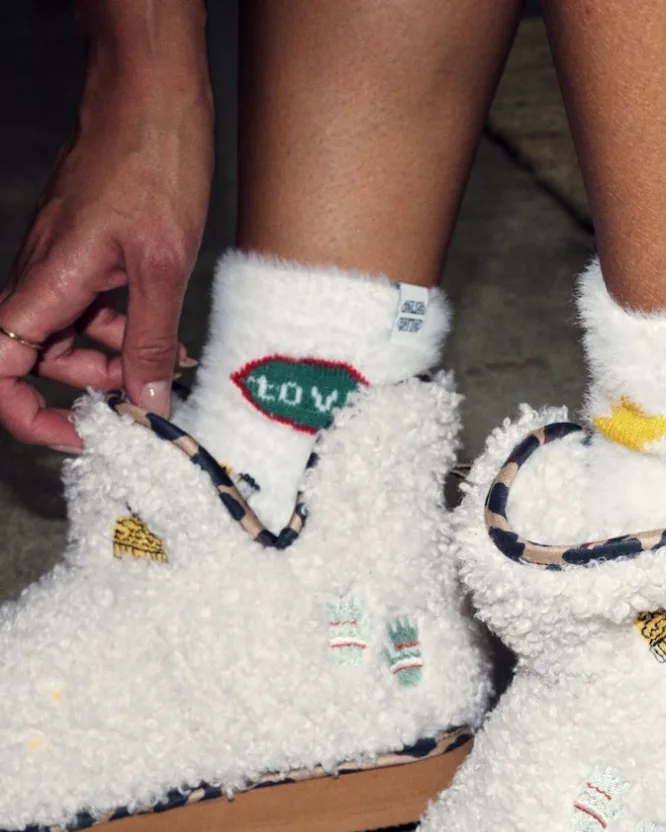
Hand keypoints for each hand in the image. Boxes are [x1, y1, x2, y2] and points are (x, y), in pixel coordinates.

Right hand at [0, 65, 212, 449]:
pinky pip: (92, 309)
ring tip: (169, 356)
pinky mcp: (84, 255)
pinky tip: (165, 330)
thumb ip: (150, 339)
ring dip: (117, 356)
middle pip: (43, 359)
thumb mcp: (164, 265)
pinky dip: (125, 328)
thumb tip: (146, 403)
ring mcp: (61, 265)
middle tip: (150, 387)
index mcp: (47, 282)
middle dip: (93, 384)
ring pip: (73, 337)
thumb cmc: (152, 160)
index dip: (23, 413)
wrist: (151, 91)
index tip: (73, 434)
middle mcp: (42, 277)